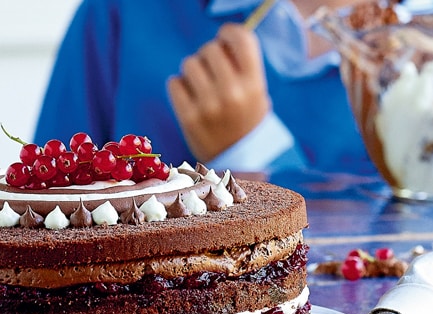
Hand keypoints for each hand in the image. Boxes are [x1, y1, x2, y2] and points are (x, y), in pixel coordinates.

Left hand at [167, 23, 270, 162]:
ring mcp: (209, 106)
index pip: (241, 38)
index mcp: (254, 84)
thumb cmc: (247, 120)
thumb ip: (242, 66)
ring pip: (189, 64)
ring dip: (194, 71)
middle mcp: (232, 93)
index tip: (225, 38)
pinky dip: (180, 87)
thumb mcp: (257, 93)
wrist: (240, 162)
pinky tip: (191, 97)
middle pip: (210, 49)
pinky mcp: (189, 117)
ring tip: (202, 86)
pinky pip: (174, 83)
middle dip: (209, 55)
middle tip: (213, 70)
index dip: (230, 33)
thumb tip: (220, 40)